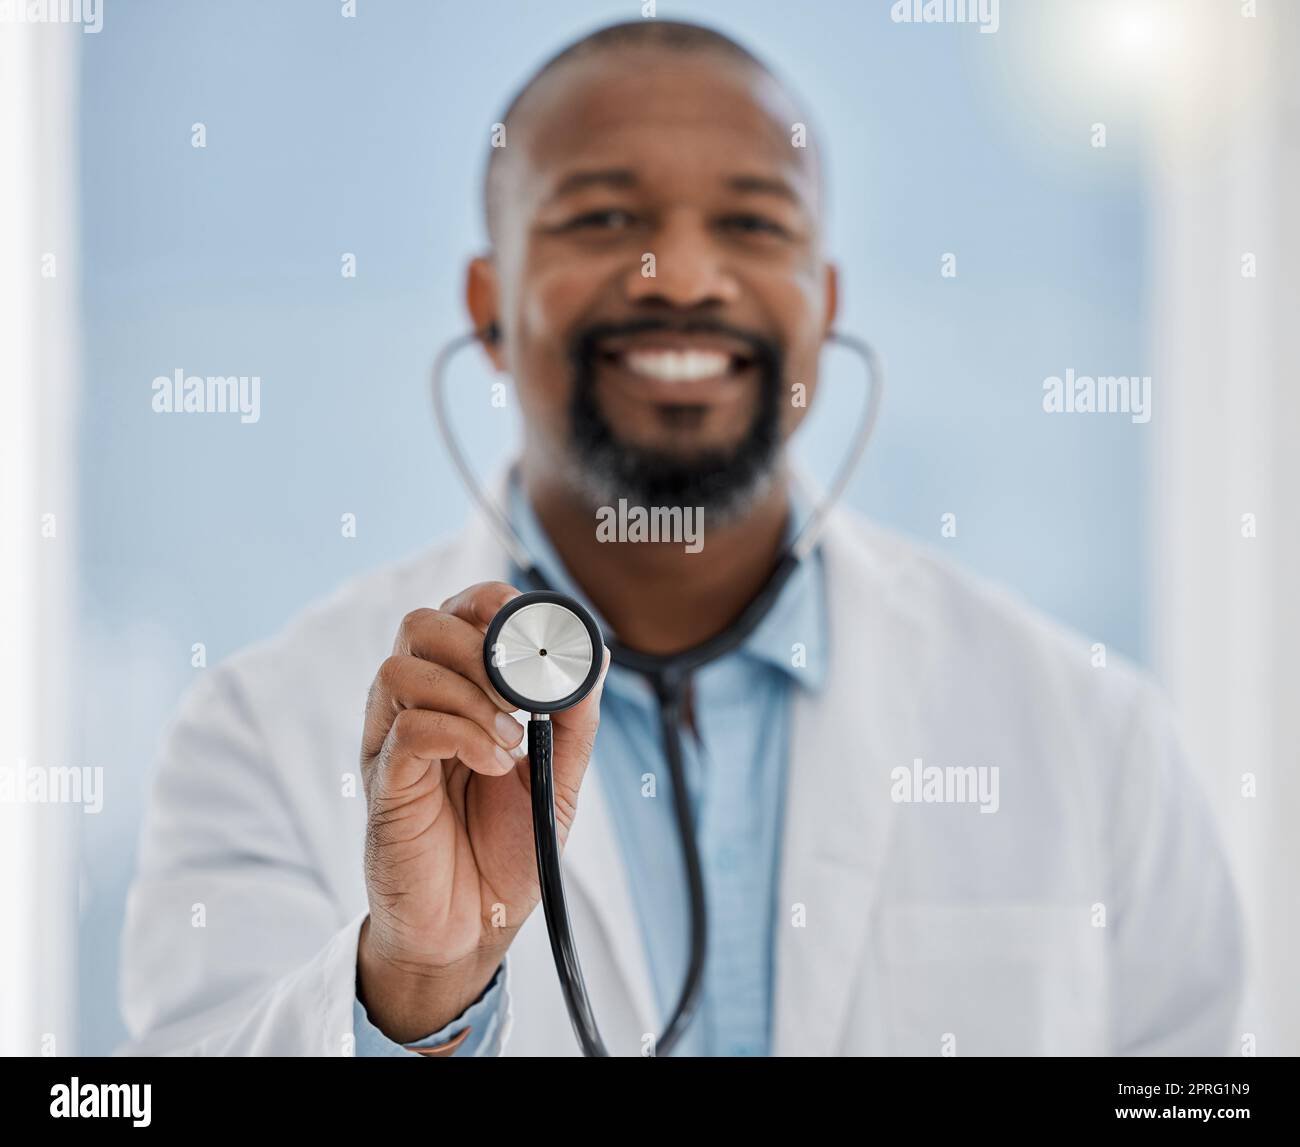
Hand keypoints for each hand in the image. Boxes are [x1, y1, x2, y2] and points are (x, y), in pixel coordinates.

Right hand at [356, 581, 607, 1042]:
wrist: (476, 927)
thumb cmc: (507, 847)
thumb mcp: (557, 775)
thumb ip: (573, 716)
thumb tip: (595, 654)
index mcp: (455, 692)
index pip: (457, 612)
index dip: (493, 605)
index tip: (536, 634)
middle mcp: (415, 707)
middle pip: (420, 625)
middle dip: (480, 644)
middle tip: (521, 692)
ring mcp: (392, 743)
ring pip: (402, 668)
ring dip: (470, 694)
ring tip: (511, 740)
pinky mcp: (384, 784)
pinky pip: (407, 731)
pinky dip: (462, 735)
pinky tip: (494, 765)